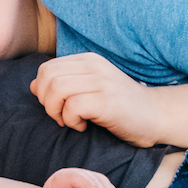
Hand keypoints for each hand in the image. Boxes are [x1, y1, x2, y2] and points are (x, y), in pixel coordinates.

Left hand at [32, 52, 164, 145]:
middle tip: (61, 116)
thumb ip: (63, 84)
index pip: (46, 68)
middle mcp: (94, 66)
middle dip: (46, 102)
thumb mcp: (89, 89)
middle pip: (47, 77)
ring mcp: (102, 82)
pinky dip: (71, 121)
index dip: (43, 91)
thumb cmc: (119, 106)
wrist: (154, 116)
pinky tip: (83, 126)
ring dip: (56, 111)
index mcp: (87, 60)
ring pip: (56, 89)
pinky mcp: (107, 101)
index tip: (58, 107)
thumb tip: (32, 85)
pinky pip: (72, 107)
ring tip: (71, 121)